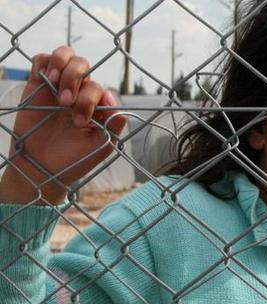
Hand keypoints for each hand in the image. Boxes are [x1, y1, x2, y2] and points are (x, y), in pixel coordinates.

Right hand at [0, 46, 126, 204]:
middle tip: (66, 104)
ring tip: (55, 84)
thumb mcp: (100, 146)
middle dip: (76, 80)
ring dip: (65, 67)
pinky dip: (47, 62)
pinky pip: (42, 59)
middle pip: (84, 67)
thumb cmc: (74, 159)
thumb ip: (114, 124)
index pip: (99, 88)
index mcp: (97, 106)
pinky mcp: (36, 84)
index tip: (81, 120)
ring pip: (67, 56)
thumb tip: (113, 98)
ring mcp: (58, 86)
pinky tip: (47, 78)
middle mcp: (80, 92)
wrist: (41, 168)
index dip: (92, 98)